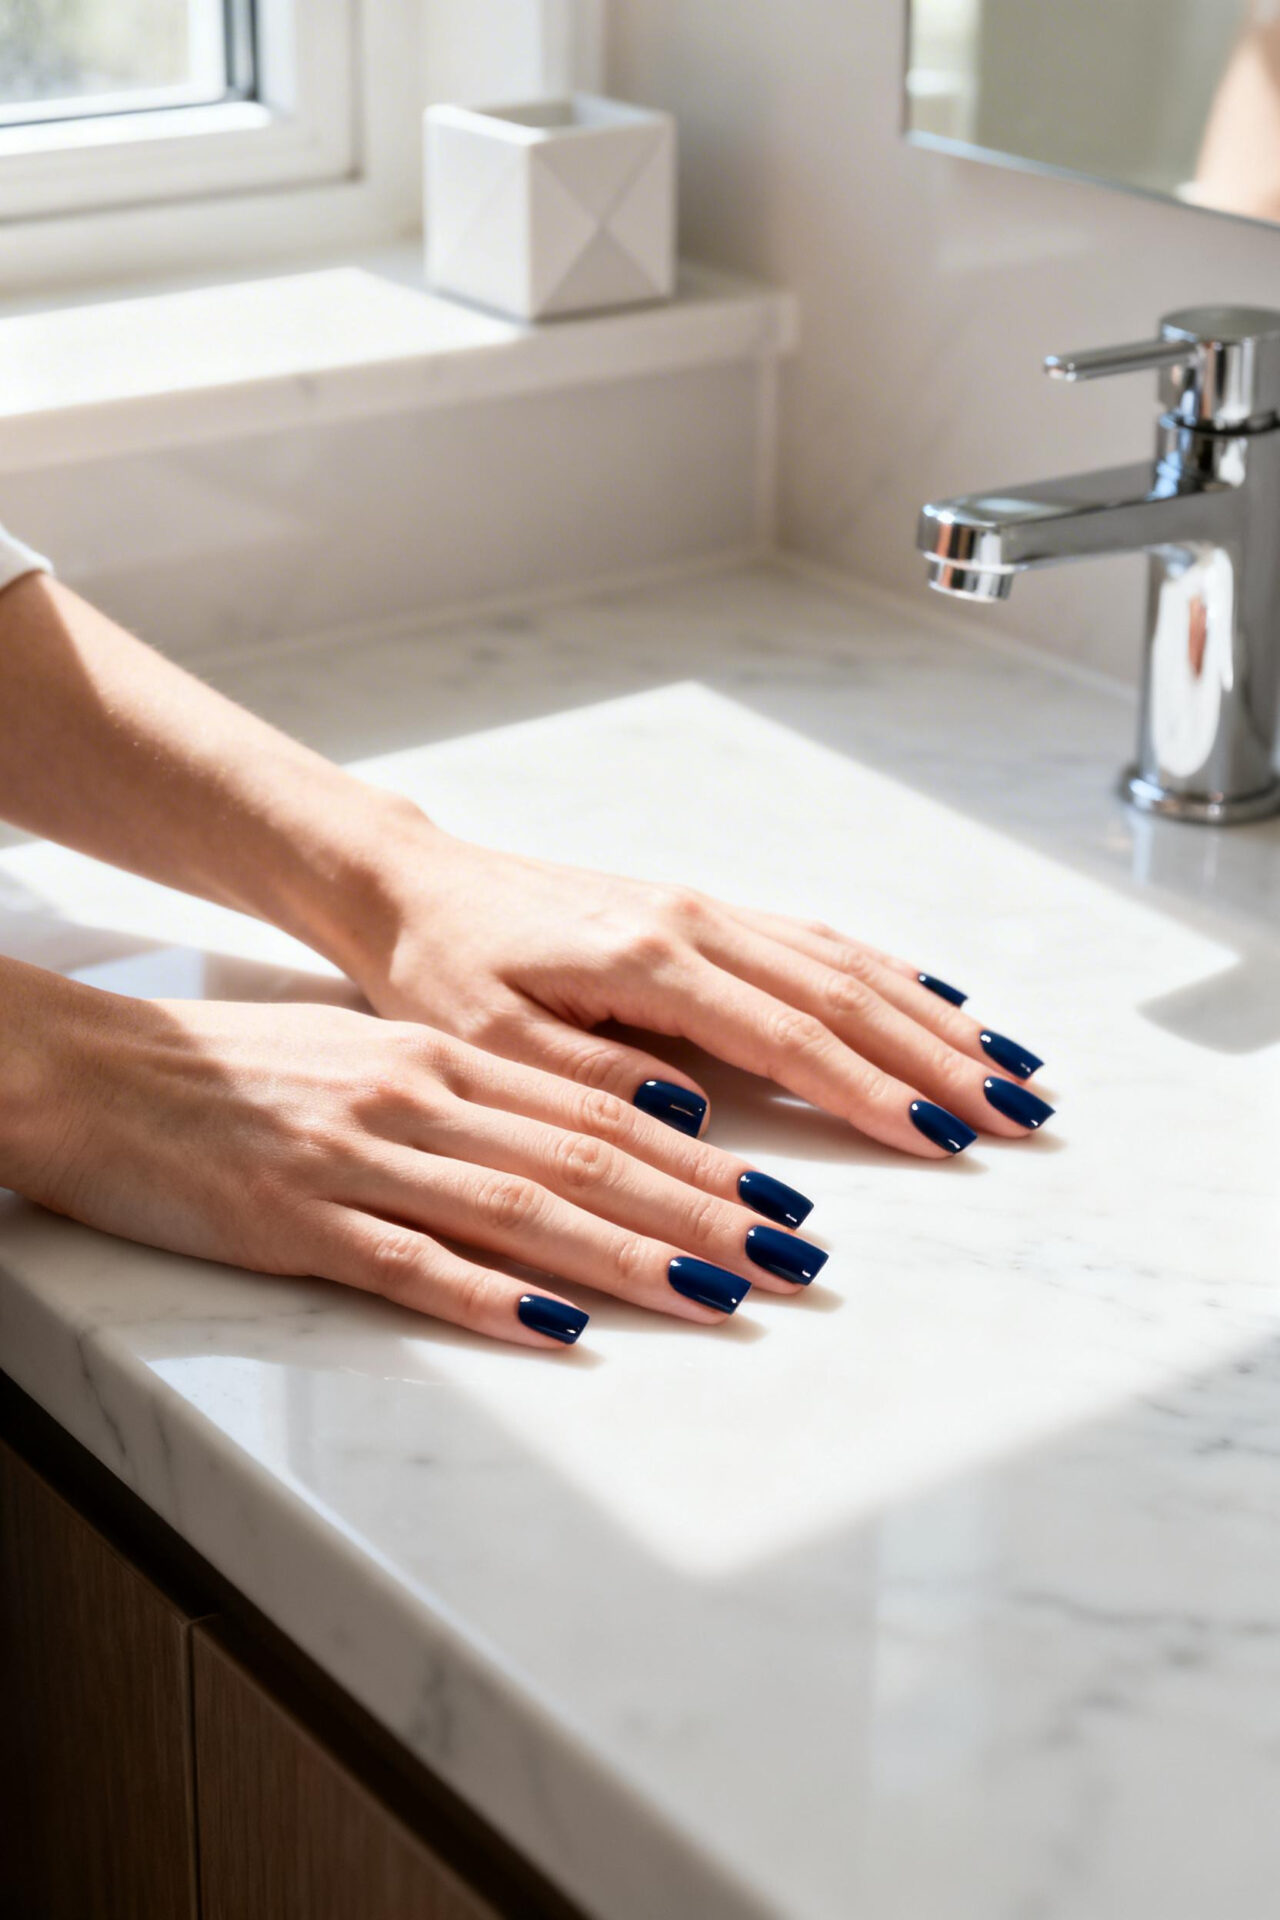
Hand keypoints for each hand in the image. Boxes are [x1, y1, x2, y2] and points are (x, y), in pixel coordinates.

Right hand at [3, 967, 828, 1346]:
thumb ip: (482, 1090)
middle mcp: (420, 1096)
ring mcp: (360, 1157)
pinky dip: (490, 1296)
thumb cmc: (244, 1069)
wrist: (102, 1071)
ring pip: (520, 1208)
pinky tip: (560, 1330)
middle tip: (795, 1258)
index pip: (600, 1112)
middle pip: (587, 1160)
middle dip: (704, 1212)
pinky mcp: (296, 1219)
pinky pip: (409, 1264)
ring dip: (630, 1254)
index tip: (784, 1199)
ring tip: (721, 1294)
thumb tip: (599, 1122)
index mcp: (443, 1057)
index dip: (702, 1160)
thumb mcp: (373, 1055)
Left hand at [348, 820, 1052, 1155]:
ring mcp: (706, 910)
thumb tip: (695, 1117)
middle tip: (1022, 1114)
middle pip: (846, 996)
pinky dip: (889, 976)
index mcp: (648, 959)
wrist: (417, 889)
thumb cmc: (443, 970)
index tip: (943, 1137)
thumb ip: (591, 1078)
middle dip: (941, 1059)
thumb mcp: (488, 1042)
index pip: (787, 1035)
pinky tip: (936, 1005)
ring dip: (934, 1019)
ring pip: (847, 963)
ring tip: (1013, 1067)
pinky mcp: (703, 912)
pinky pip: (818, 941)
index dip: (870, 1091)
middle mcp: (695, 923)